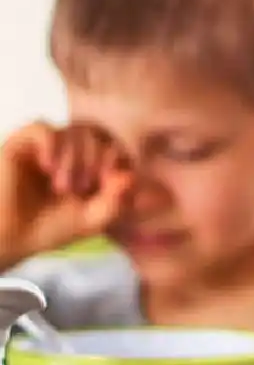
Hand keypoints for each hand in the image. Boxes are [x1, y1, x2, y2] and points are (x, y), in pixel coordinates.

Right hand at [0, 121, 130, 261]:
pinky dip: (52, 144)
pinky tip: (47, 167)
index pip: (116, 147)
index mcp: (92, 167)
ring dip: (74, 158)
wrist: (8, 237)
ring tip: (61, 187)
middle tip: (82, 187)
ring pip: (73, 130)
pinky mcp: (21, 144)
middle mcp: (72, 152)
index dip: (119, 160)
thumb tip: (130, 177)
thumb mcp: (92, 220)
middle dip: (97, 158)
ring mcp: (47, 146)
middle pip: (98, 133)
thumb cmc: (49, 229)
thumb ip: (116, 203)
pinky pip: (42, 127)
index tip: (110, 183)